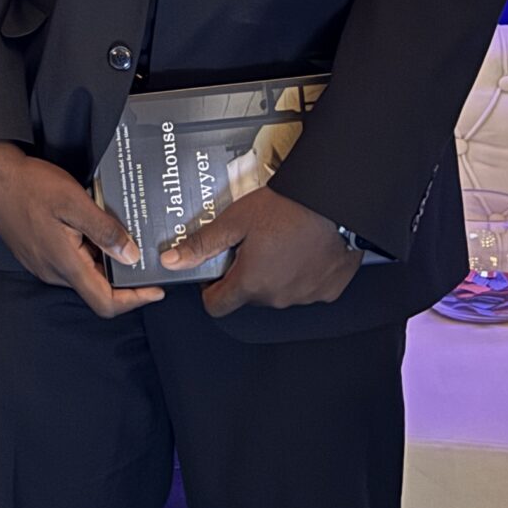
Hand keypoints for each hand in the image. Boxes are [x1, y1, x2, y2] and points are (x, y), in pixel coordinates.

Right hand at [0, 141, 155, 318]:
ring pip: (83, 272)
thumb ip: (104, 231)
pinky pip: (69, 261)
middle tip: (141, 249)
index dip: (134, 300)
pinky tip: (91, 226)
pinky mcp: (36, 253)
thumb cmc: (28, 186)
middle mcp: (52, 271)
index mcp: (64, 264)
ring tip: (117, 230)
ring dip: (103, 257)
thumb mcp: (74, 202)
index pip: (105, 302)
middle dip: (122, 273)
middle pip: (97, 288)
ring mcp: (42, 264)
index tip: (155, 289)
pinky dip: (87, 250)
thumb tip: (131, 255)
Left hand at [162, 186, 361, 317]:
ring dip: (274, 275)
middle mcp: (278, 297)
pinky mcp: (329, 290)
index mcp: (251, 283)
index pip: (217, 306)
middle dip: (244, 274)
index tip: (214, 272)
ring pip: (278, 292)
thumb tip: (171, 261)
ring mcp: (306, 296)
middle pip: (248, 296)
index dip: (210, 290)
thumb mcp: (235, 221)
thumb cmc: (288, 207)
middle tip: (250, 244)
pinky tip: (303, 249)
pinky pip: (307, 288)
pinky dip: (301, 274)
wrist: (336, 201)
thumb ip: (202, 245)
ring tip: (280, 242)